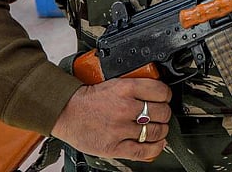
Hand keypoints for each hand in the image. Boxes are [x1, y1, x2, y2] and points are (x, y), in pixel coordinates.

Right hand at [51, 77, 172, 161]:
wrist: (65, 111)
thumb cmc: (87, 97)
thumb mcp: (113, 81)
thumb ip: (134, 85)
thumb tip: (154, 88)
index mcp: (125, 88)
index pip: (160, 91)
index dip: (166, 95)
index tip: (164, 98)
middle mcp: (124, 108)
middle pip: (161, 112)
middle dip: (164, 112)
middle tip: (161, 113)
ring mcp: (120, 129)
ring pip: (156, 131)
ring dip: (162, 129)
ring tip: (158, 127)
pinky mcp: (114, 146)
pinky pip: (143, 150)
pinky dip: (155, 148)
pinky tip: (157, 143)